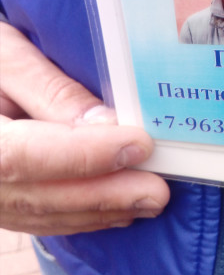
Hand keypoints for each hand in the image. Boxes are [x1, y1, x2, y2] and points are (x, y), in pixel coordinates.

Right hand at [0, 23, 169, 234]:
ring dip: (99, 211)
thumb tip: (107, 124)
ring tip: (147, 201)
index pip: (22, 156)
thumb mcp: (7, 56)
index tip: (137, 146)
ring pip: (40, 214)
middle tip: (157, 191)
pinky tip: (115, 210)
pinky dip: (79, 216)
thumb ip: (52, 90)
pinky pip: (36, 218)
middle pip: (37, 194)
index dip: (83, 156)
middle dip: (104, 195)